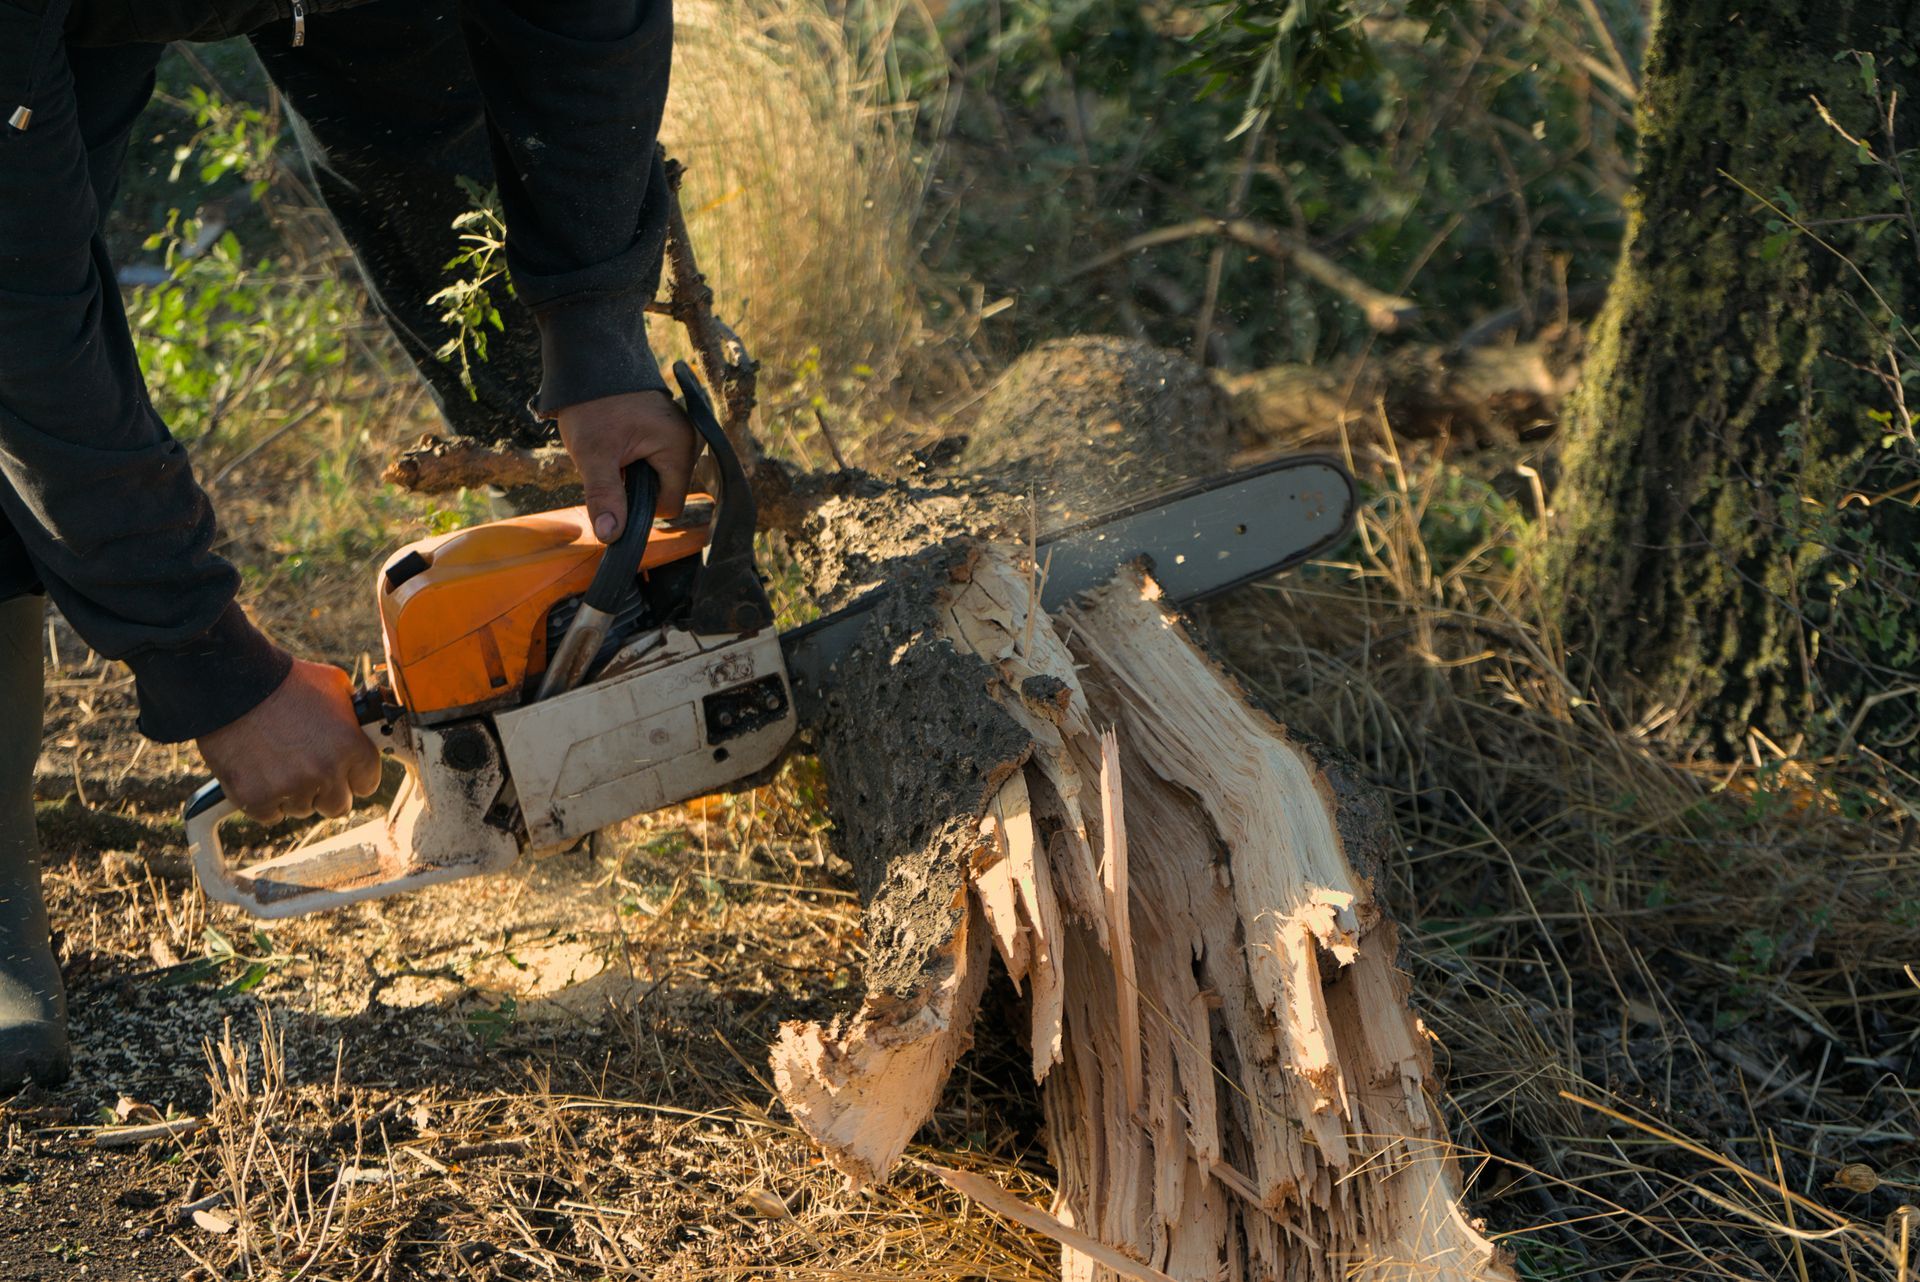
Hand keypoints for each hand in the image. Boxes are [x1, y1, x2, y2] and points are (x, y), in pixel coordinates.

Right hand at [196, 661, 382, 823]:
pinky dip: (265, 800)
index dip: (354, 776)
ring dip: (294, 793)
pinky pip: (270, 815)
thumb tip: (362, 726)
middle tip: (310, 771)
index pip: (367, 783)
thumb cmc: (284, 680)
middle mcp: (324, 771)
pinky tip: (259, 773)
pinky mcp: (255, 797)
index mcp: (350, 746)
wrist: (231, 684)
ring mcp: (289, 787)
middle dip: (327, 791)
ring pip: (302, 809)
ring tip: (279, 763)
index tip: (344, 772)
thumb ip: (352, 716)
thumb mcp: (334, 686)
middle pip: (338, 806)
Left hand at [555, 390, 697, 540]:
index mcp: (679, 448)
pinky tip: (620, 441)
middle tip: (610, 462)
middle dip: (635, 487)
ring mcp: (681, 433)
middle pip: (665, 491)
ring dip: (634, 473)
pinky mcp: (669, 428)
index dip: (639, 507)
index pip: (669, 505)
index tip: (614, 487)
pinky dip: (636, 458)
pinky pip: (657, 459)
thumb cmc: (593, 404)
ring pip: (659, 476)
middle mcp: (689, 441)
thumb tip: (611, 536)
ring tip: (613, 448)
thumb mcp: (594, 454)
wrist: (589, 360)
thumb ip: (605, 497)